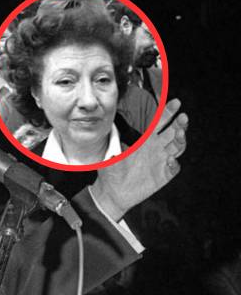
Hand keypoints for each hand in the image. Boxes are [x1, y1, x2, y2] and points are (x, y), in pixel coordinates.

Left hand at [91, 99, 187, 220]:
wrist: (112, 192)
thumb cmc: (112, 171)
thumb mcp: (112, 153)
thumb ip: (115, 140)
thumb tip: (112, 124)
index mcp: (145, 140)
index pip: (160, 123)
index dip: (168, 112)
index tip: (176, 103)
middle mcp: (155, 148)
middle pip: (173, 132)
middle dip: (180, 124)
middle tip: (182, 117)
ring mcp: (161, 161)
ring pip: (177, 147)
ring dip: (180, 140)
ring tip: (179, 134)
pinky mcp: (163, 175)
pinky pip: (174, 168)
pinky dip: (174, 164)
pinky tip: (170, 161)